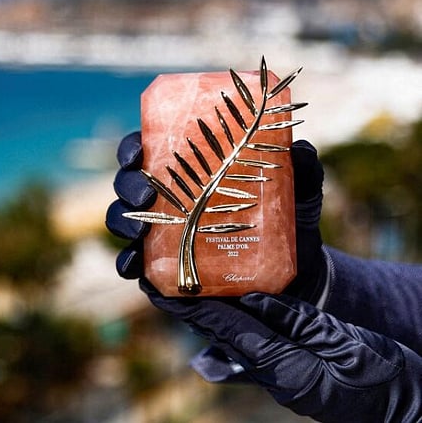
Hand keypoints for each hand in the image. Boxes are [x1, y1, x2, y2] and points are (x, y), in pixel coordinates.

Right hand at [105, 131, 327, 302]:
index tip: (137, 153)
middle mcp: (167, 199)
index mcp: (188, 171)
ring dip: (123, 222)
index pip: (147, 151)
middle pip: (128, 184)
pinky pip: (133, 266)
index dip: (132, 149)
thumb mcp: (298, 193)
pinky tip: (134, 265)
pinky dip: (127, 263)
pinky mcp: (162, 269)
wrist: (292, 275)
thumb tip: (300, 149)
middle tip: (145, 195)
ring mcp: (160, 235)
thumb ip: (301, 169)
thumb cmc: (287, 222)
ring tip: (140, 231)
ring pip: (124, 221)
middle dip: (127, 186)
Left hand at [144, 285, 421, 421]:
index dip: (194, 308)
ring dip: (208, 314)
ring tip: (182, 287)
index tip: (163, 289)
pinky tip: (226, 306)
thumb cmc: (383, 379)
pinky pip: (255, 345)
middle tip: (159, 281)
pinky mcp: (293, 373)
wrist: (408, 408)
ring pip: (236, 339)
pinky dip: (236, 323)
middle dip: (190, 308)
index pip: (228, 330)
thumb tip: (254, 297)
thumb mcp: (345, 345)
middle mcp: (276, 373)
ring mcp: (283, 375)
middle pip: (223, 333)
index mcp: (285, 367)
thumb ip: (299, 322)